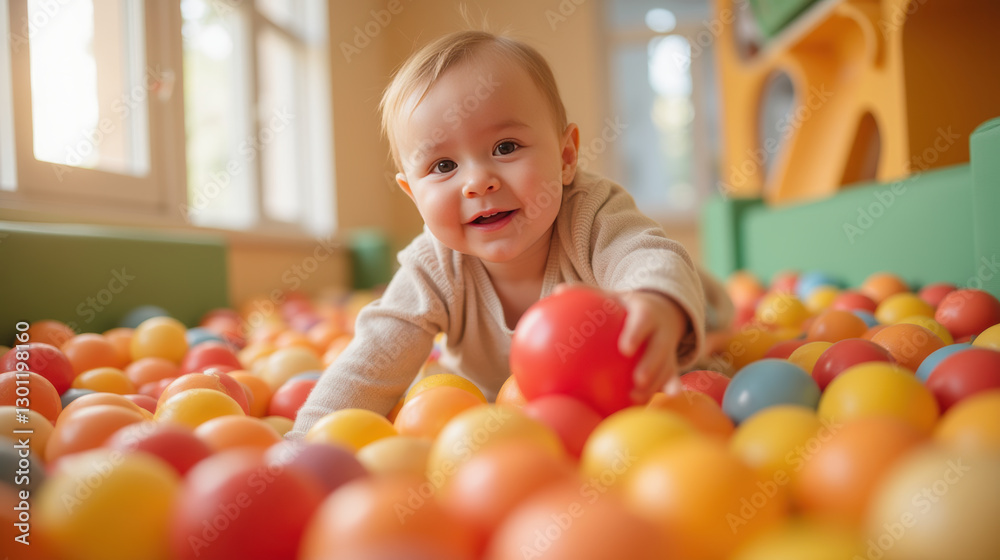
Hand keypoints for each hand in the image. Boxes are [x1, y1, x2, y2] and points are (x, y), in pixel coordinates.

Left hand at [551, 284, 689, 403]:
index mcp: (645, 311)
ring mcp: (668, 348)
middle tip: (637, 380)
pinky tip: (661, 403)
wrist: (659, 310)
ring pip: (666, 366)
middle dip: (651, 364)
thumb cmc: (623, 306)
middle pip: (660, 348)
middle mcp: (660, 330)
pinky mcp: (671, 363)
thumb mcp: (610, 296)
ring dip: (656, 384)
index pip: (643, 321)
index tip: (624, 348)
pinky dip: (667, 390)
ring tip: (637, 399)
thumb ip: (585, 293)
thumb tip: (557, 290)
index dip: (635, 333)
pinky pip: (670, 378)